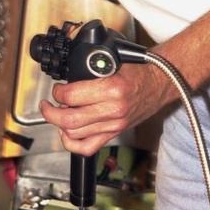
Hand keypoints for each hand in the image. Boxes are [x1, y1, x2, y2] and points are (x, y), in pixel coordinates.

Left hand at [39, 61, 174, 156]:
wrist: (161, 82)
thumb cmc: (138, 70)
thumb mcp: (111, 62)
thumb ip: (88, 69)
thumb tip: (66, 75)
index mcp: (111, 89)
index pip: (71, 96)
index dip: (58, 92)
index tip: (57, 89)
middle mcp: (112, 110)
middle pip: (69, 120)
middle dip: (50, 112)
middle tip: (48, 104)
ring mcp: (114, 124)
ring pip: (74, 134)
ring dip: (59, 124)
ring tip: (58, 114)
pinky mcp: (115, 132)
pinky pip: (87, 147)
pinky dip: (71, 143)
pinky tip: (66, 133)